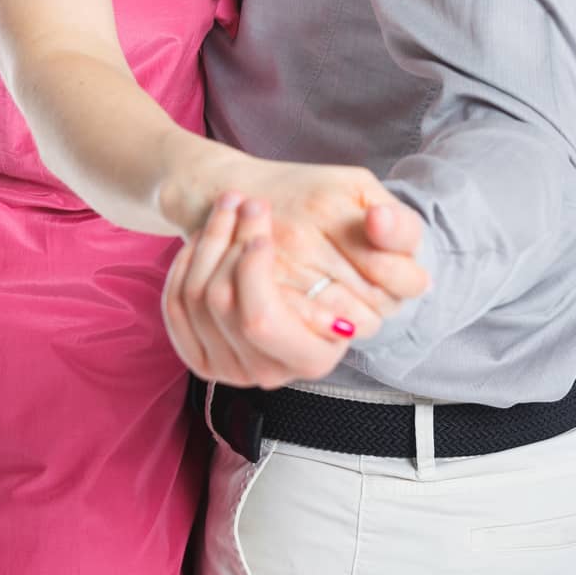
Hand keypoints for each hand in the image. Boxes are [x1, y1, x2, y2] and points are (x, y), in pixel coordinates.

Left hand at [162, 181, 428, 386]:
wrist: (279, 238)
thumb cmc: (332, 225)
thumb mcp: (372, 216)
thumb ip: (399, 230)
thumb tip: (379, 222)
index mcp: (322, 350)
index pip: (269, 320)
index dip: (255, 263)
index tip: (266, 209)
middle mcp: (276, 370)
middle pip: (233, 312)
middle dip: (232, 244)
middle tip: (249, 204)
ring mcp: (237, 370)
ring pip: (204, 302)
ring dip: (211, 240)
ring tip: (231, 205)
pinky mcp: (203, 360)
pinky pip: (177, 310)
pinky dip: (186, 262)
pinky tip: (207, 234)